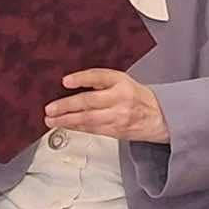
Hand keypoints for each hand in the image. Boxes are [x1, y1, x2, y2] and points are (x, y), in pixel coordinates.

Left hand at [44, 69, 168, 142]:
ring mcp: (118, 117)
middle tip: (50, 108)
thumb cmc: (136, 96)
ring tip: (51, 120)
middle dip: (67, 106)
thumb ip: (100, 81)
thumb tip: (70, 83)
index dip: (81, 79)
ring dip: (66, 120)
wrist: (158, 116)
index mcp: (121, 82)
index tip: (65, 81)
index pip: (99, 77)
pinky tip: (65, 126)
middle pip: (89, 102)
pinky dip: (76, 128)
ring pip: (88, 120)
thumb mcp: (122, 80)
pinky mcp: (116, 131)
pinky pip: (92, 129)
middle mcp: (120, 99)